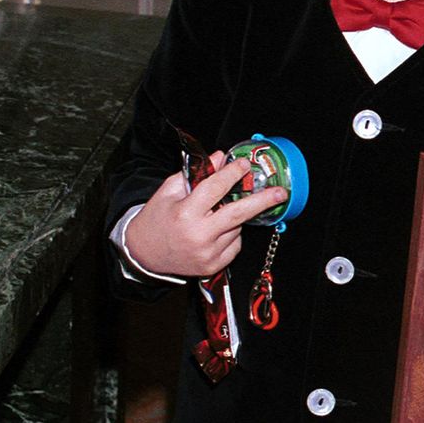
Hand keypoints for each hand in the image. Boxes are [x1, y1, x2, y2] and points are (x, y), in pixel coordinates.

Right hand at [126, 151, 287, 277]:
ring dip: (236, 217)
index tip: (244, 164)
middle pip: (238, 213)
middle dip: (263, 200)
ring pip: (237, 227)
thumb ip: (196, 174)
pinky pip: (235, 244)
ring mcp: (207, 253)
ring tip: (215, 216)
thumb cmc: (156, 219)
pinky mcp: (213, 266)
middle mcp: (198, 235)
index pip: (215, 188)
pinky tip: (216, 232)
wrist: (142, 255)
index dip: (232, 173)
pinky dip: (232, 234)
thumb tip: (220, 157)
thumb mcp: (169, 192)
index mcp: (185, 213)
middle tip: (281, 192)